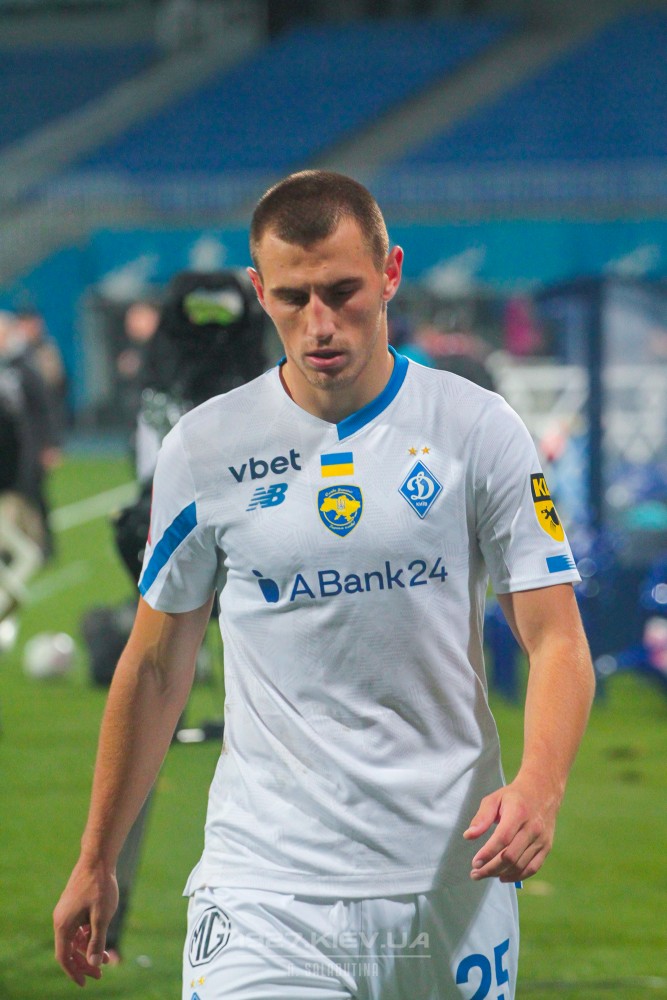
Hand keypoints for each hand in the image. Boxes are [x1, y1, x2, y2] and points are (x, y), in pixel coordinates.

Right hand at [53, 860, 118, 985]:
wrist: (98, 858)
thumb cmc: (100, 886)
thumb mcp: (102, 917)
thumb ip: (97, 941)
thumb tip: (93, 964)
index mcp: (63, 925)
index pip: (64, 957)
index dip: (74, 972)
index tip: (85, 983)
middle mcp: (61, 920)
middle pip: (69, 950)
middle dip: (84, 963)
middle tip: (100, 974)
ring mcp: (66, 911)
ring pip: (75, 938)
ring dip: (88, 949)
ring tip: (106, 957)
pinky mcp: (73, 905)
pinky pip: (78, 927)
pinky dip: (88, 935)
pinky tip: (100, 937)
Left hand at [463, 777, 558, 882]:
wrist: (543, 792)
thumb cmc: (514, 796)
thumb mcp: (494, 799)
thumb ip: (481, 817)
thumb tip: (468, 836)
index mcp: (518, 813)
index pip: (503, 838)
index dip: (488, 853)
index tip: (475, 863)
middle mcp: (532, 828)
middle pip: (511, 856)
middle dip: (490, 868)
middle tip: (475, 873)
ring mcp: (541, 839)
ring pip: (520, 865)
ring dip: (501, 874)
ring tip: (485, 874)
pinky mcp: (546, 847)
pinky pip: (533, 868)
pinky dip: (518, 876)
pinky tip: (503, 877)